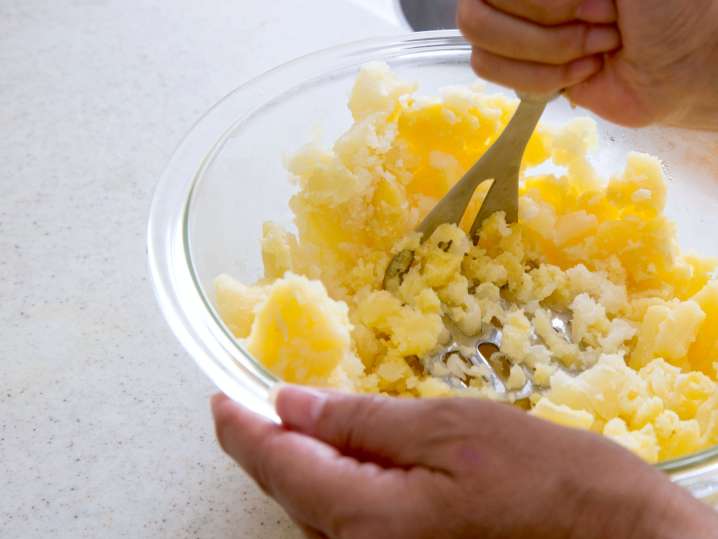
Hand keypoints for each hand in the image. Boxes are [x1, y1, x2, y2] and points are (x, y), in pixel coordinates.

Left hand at [212, 387, 717, 538]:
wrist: (615, 538)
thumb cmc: (544, 481)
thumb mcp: (449, 430)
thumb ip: (362, 422)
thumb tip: (294, 403)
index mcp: (367, 518)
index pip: (278, 465)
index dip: (240, 428)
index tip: (220, 397)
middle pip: (290, 491)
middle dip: (267, 443)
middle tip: (250, 400)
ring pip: (315, 510)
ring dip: (299, 463)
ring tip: (295, 420)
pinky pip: (349, 523)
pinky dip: (335, 483)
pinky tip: (345, 457)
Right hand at [457, 0, 717, 127]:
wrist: (681, 67)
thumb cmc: (665, 8)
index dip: (541, 2)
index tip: (597, 3)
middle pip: (475, 15)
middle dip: (548, 30)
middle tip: (602, 24)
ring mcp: (516, 30)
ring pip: (483, 48)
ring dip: (548, 54)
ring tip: (595, 49)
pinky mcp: (519, 71)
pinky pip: (493, 75)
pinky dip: (542, 79)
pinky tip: (583, 71)